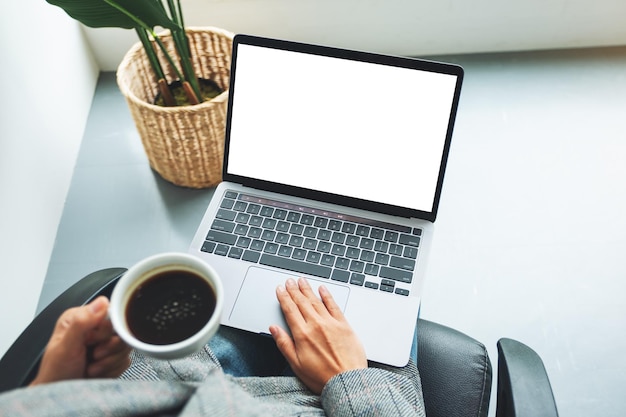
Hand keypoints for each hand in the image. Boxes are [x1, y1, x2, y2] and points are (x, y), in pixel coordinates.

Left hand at [30, 296, 130, 385]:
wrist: (62, 397)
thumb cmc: (56, 372)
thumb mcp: (65, 347)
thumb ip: (81, 323)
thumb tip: (101, 303)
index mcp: (82, 317)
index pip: (110, 312)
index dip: (105, 330)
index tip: (93, 343)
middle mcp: (94, 327)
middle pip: (121, 330)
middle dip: (108, 348)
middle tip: (93, 356)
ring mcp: (105, 343)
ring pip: (125, 346)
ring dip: (109, 361)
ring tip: (92, 368)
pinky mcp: (113, 356)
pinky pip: (126, 359)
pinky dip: (113, 369)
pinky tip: (98, 372)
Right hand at [269, 278, 366, 393]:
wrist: (347, 382)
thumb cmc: (322, 377)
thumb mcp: (296, 365)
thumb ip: (284, 344)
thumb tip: (274, 329)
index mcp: (302, 335)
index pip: (290, 310)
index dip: (284, 298)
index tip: (280, 289)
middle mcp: (316, 325)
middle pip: (302, 302)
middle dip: (294, 290)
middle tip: (289, 281)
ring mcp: (331, 323)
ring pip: (316, 301)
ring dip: (308, 289)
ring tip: (302, 281)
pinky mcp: (344, 325)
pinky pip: (334, 305)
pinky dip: (327, 296)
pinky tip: (322, 289)